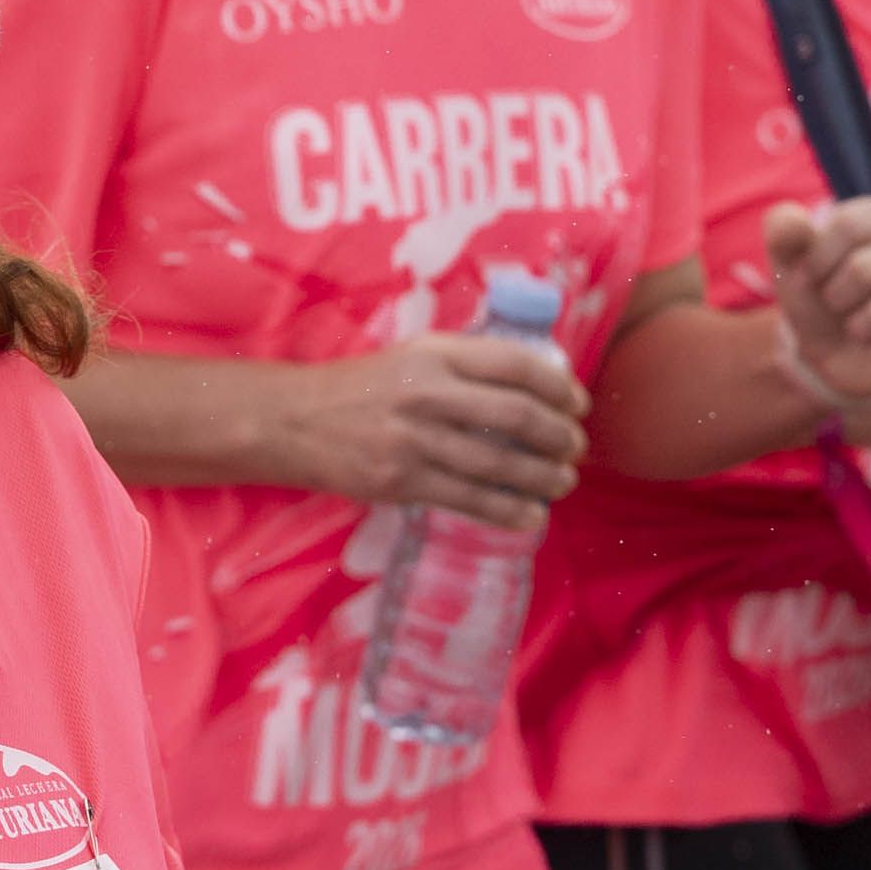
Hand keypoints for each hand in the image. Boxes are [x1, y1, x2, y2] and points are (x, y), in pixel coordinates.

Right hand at [272, 331, 587, 530]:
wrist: (292, 421)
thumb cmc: (360, 387)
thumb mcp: (410, 355)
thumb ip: (464, 364)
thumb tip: (533, 384)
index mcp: (434, 353)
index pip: (515, 364)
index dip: (558, 386)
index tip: (577, 403)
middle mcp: (427, 393)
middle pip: (517, 416)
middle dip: (560, 436)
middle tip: (576, 448)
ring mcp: (413, 441)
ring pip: (499, 464)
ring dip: (544, 477)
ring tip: (562, 482)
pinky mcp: (401, 482)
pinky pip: (470, 501)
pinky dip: (510, 511)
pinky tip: (532, 516)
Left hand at [764, 199, 870, 409]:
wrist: (839, 351)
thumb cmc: (822, 293)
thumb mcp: (792, 261)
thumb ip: (784, 232)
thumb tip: (794, 223)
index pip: (848, 225)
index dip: (815, 260)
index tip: (810, 275)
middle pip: (864, 269)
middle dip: (833, 297)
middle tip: (838, 302)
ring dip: (855, 328)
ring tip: (861, 323)